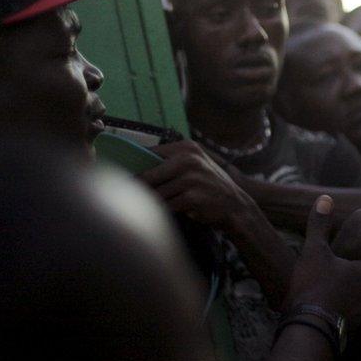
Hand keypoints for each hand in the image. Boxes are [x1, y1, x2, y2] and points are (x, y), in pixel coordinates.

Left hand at [138, 140, 255, 232]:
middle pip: (147, 175)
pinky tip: (168, 213)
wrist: (236, 206)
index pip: (148, 154)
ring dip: (152, 203)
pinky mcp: (192, 197)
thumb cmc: (209, 187)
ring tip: (153, 207)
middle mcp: (189, 159)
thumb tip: (132, 169)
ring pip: (156, 193)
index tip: (124, 177)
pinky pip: (166, 206)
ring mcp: (191, 178)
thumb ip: (169, 163)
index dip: (134, 167)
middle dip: (139, 189)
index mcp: (186, 148)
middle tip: (129, 198)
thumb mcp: (195, 166)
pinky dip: (163, 211)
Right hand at [286, 196, 360, 328]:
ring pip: (356, 298)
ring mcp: (360, 313)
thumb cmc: (314, 285)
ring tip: (328, 289)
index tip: (352, 255)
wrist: (309, 328)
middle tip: (336, 271)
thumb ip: (320, 225)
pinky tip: (324, 307)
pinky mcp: (350, 329)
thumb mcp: (314, 251)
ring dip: (346, 293)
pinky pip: (347, 314)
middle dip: (354, 276)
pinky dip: (338, 309)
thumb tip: (325, 198)